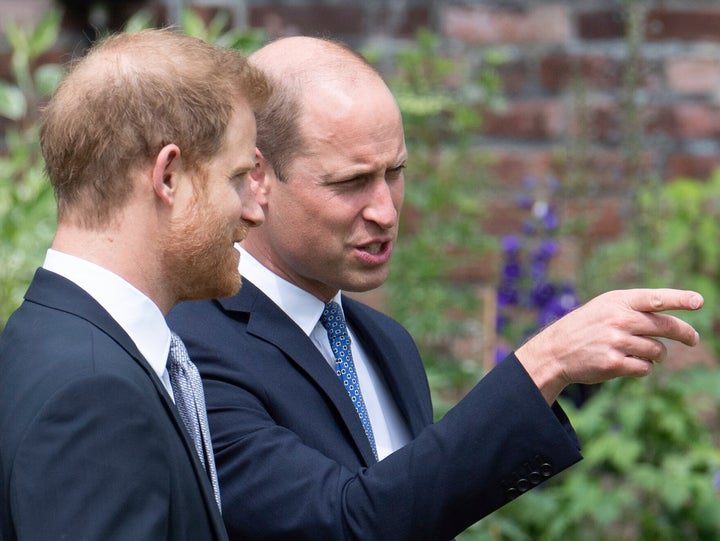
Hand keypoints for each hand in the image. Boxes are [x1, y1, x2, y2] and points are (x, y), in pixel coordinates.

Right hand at [515, 288, 702, 403]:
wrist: (556, 350)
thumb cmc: (586, 326)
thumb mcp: (605, 307)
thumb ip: (635, 308)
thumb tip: (672, 320)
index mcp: (618, 301)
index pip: (655, 298)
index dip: (679, 299)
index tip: (698, 301)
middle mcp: (618, 319)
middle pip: (666, 327)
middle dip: (685, 334)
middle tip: (693, 339)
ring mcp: (616, 342)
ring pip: (658, 350)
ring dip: (656, 354)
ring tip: (640, 352)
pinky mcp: (614, 363)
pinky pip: (645, 368)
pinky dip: (643, 368)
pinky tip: (628, 364)